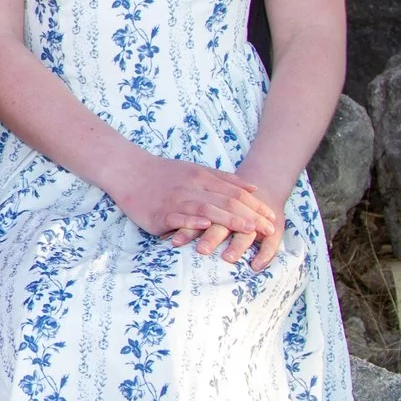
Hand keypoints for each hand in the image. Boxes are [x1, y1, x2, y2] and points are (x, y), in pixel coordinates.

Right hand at [110, 155, 281, 268]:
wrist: (128, 170)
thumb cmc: (164, 173)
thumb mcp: (196, 169)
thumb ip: (223, 179)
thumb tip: (253, 187)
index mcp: (202, 177)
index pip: (236, 192)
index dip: (256, 206)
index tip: (272, 218)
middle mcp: (192, 188)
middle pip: (226, 202)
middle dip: (250, 217)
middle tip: (268, 230)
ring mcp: (176, 200)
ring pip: (207, 209)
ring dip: (229, 220)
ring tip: (247, 230)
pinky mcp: (159, 213)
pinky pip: (178, 218)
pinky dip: (193, 221)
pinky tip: (206, 226)